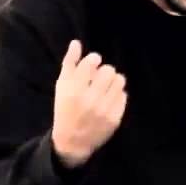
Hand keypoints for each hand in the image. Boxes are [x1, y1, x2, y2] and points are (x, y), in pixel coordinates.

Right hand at [51, 40, 127, 167]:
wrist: (72, 141)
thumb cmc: (65, 109)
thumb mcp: (62, 86)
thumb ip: (69, 63)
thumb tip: (76, 43)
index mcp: (74, 89)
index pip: (92, 62)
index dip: (94, 60)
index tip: (93, 64)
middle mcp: (89, 99)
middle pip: (109, 70)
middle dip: (104, 71)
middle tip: (99, 78)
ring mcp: (104, 110)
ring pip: (119, 81)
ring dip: (114, 81)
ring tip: (106, 86)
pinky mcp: (115, 119)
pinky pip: (124, 96)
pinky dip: (117, 95)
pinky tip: (109, 99)